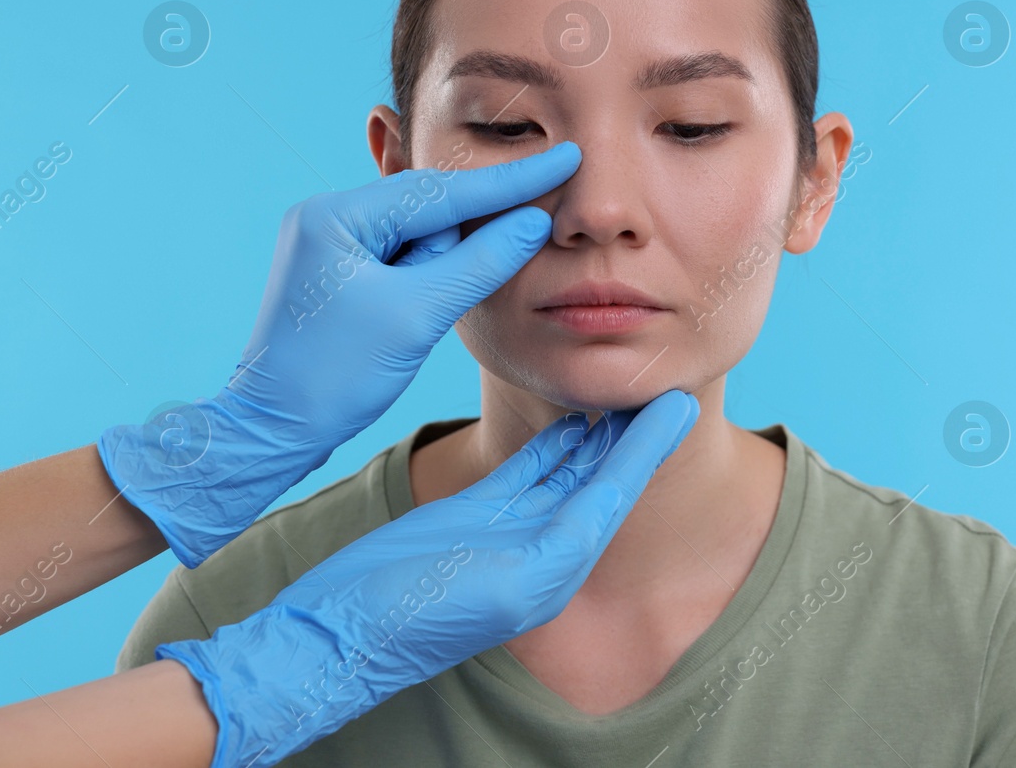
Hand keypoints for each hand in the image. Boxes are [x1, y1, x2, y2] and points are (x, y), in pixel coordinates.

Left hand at [98, 141, 581, 565]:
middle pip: (431, 210)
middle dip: (471, 237)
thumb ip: (480, 262)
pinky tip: (436, 300)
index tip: (568, 156)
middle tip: (528, 240)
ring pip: (421, 238)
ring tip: (420, 318)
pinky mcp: (341, 273)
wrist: (272, 431)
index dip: (512, 181)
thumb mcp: (417, 316)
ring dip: (445, 267)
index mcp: (337, 215)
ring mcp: (333, 244)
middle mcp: (330, 216)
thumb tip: (534, 223)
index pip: (443, 191)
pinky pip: (404, 260)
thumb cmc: (334, 376)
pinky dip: (430, 277)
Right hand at [155, 389, 698, 767]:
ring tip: (630, 386)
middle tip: (666, 379)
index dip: (649, 447)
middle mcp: (543, 550)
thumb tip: (602, 514)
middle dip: (635, 434)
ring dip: (600, 433)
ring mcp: (510, 530)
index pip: (615, 493)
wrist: (334, 636)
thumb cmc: (408, 615)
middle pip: (603, 478)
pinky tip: (575, 419)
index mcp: (557, 569)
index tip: (681, 402)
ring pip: (569, 470)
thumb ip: (552, 550)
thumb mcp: (495, 584)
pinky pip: (529, 472)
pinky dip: (554, 446)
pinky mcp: (477, 515)